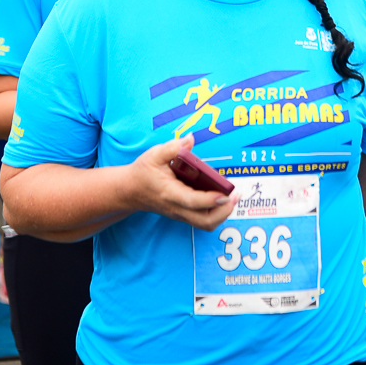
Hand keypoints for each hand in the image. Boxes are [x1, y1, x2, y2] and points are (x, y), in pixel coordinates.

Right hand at [123, 134, 238, 230]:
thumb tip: (190, 139)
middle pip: (204, 221)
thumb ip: (172, 147)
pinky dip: (217, 212)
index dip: (211, 199)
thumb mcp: (154, 155)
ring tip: (232, 196)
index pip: (193, 201)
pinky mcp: (184, 214)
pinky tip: (222, 196)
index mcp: (170, 193)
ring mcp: (181, 214)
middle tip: (235, 195)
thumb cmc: (143, 172)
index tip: (226, 193)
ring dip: (223, 213)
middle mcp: (177, 208)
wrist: (130, 191)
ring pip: (206, 224)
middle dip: (224, 211)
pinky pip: (203, 220)